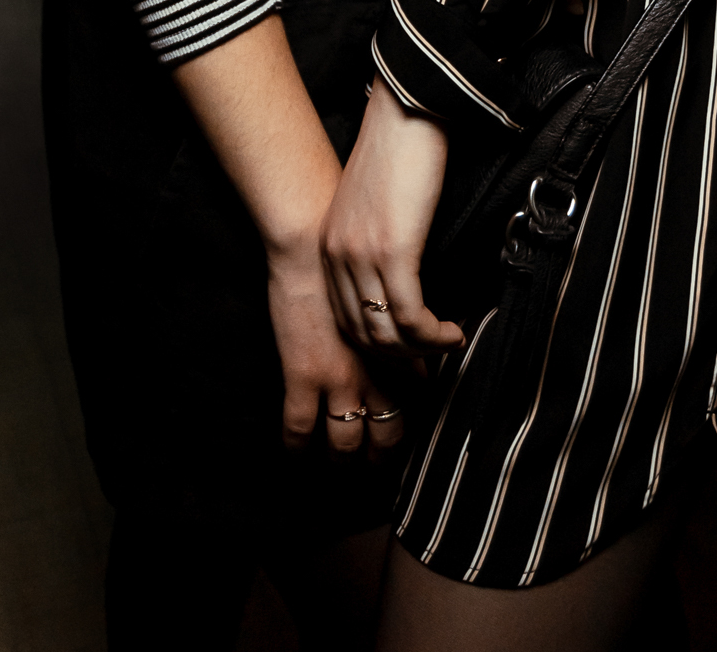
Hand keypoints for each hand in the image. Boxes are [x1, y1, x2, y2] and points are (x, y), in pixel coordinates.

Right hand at [266, 238, 404, 454]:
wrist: (310, 247)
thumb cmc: (349, 264)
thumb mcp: (387, 303)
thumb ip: (402, 336)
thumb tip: (421, 363)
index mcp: (395, 350)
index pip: (414, 398)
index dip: (412, 418)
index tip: (405, 429)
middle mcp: (372, 371)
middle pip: (387, 431)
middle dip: (385, 455)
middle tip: (379, 465)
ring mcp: (337, 378)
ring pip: (345, 441)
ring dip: (344, 459)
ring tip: (340, 468)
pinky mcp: (303, 376)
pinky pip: (300, 427)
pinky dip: (297, 448)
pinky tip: (295, 456)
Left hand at [322, 77, 464, 359]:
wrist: (409, 109)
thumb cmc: (401, 149)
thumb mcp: (375, 202)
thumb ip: (378, 240)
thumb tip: (406, 276)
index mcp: (330, 245)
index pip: (344, 317)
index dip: (377, 345)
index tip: (409, 353)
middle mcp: (338, 256)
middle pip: (362, 334)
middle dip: (399, 359)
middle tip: (431, 364)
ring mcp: (362, 256)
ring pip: (386, 334)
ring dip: (421, 351)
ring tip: (449, 344)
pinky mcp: (393, 252)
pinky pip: (410, 317)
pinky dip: (434, 334)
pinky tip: (453, 331)